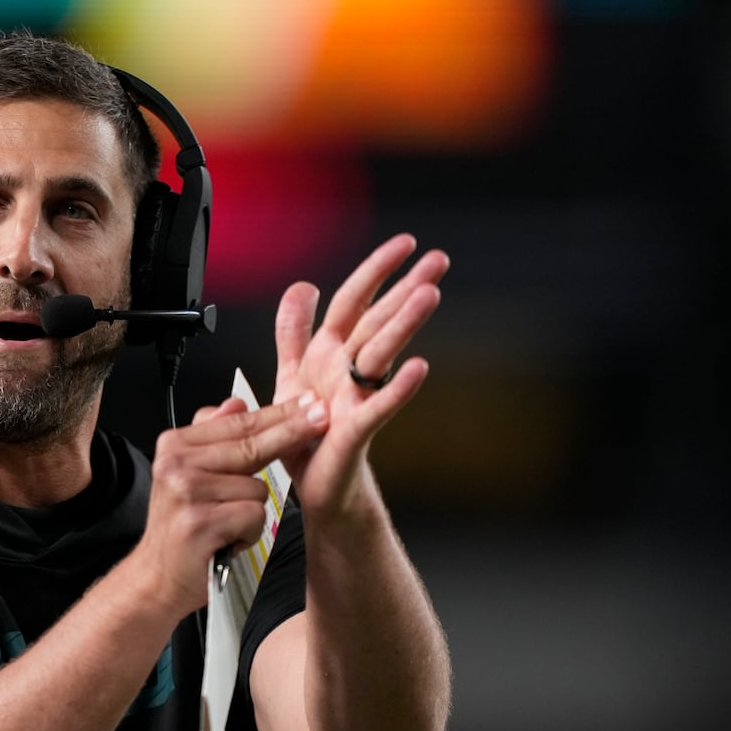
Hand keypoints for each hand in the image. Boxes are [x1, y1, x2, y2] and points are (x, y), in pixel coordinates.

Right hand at [134, 396, 330, 613]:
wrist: (156, 577)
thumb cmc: (180, 528)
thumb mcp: (189, 474)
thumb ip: (213, 437)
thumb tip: (236, 403)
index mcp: (175, 446)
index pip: (237, 423)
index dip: (278, 413)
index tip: (308, 403)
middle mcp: (177, 464)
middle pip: (251, 446)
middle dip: (290, 433)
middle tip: (321, 417)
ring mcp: (187, 492)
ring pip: (257, 488)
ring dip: (252, 511)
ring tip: (227, 525)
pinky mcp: (200, 522)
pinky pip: (253, 516)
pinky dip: (249, 533)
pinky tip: (228, 540)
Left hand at [273, 234, 447, 519]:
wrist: (313, 487)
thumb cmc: (307, 434)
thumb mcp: (291, 374)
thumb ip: (294, 332)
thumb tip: (303, 285)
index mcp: (330, 353)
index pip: (354, 302)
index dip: (376, 271)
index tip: (406, 242)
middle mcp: (348, 370)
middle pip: (379, 320)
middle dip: (407, 288)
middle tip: (439, 260)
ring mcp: (356, 397)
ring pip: (382, 353)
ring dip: (404, 323)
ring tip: (429, 294)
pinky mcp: (356, 430)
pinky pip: (378, 406)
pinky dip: (397, 388)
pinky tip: (419, 367)